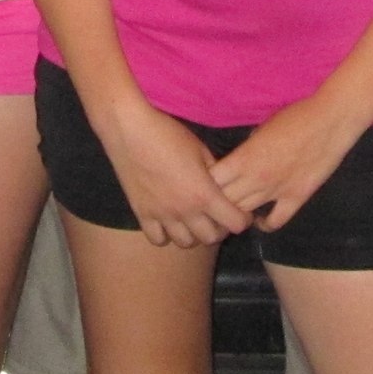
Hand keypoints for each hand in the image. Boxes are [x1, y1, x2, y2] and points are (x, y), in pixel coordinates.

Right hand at [98, 101, 253, 248]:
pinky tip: (168, 220)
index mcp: (204, 194)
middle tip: (217, 215)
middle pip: (211, 238)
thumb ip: (215, 173)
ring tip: (192, 219)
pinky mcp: (142, 214)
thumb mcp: (200, 149)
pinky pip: (158, 239)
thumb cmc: (169, 134)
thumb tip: (223, 186)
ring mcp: (162, 215)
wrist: (131, 130)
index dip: (242, 219)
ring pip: (185, 243)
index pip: (235, 224)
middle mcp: (185, 211)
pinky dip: (166, 234)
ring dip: (193, 234)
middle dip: (220, 229)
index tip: (240, 211)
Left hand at [209, 95, 363, 233]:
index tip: (205, 182)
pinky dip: (264, 224)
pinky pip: (274, 222)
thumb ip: (246, 149)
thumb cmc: (294, 117)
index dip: (205, 184)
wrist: (329, 121)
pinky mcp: (296, 198)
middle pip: (224, 202)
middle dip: (216, 203)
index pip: (211, 182)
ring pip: (245, 214)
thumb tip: (237, 160)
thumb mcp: (261, 128)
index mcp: (244, 158)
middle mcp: (256, 178)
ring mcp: (276, 191)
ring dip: (237, 213)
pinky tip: (260, 219)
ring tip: (234, 211)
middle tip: (216, 202)